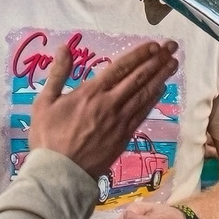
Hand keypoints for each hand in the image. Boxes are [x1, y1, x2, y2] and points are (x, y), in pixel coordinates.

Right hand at [24, 41, 177, 180]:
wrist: (60, 173)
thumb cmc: (48, 138)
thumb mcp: (45, 102)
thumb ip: (57, 74)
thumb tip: (64, 48)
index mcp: (91, 93)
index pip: (120, 68)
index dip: (139, 55)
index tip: (154, 45)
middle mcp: (110, 104)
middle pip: (138, 78)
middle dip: (157, 60)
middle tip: (172, 46)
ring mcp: (120, 121)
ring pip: (144, 94)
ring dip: (160, 77)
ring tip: (174, 63)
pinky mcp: (124, 136)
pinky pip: (142, 113)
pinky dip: (153, 99)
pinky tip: (161, 89)